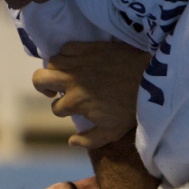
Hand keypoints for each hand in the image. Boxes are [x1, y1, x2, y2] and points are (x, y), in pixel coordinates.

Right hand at [32, 41, 150, 148]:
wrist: (149, 78)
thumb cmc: (131, 107)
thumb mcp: (112, 132)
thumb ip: (89, 140)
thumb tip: (70, 142)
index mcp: (75, 102)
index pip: (56, 108)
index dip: (63, 110)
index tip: (74, 109)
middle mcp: (71, 80)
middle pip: (39, 79)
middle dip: (43, 87)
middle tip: (54, 90)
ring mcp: (79, 62)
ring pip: (52, 62)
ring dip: (56, 70)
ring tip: (66, 75)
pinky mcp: (88, 47)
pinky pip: (66, 47)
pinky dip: (67, 54)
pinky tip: (77, 61)